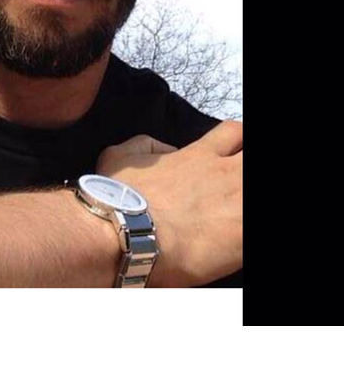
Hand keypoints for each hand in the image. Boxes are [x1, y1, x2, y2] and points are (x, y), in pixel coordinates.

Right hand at [96, 121, 241, 286]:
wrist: (125, 235)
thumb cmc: (118, 200)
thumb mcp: (118, 157)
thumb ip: (146, 146)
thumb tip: (167, 150)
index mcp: (199, 155)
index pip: (235, 133)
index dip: (239, 142)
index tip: (234, 155)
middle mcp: (223, 173)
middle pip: (253, 157)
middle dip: (245, 167)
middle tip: (234, 187)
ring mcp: (238, 203)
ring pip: (254, 188)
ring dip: (244, 200)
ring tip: (233, 213)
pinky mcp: (242, 234)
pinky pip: (252, 229)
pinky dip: (245, 232)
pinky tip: (235, 240)